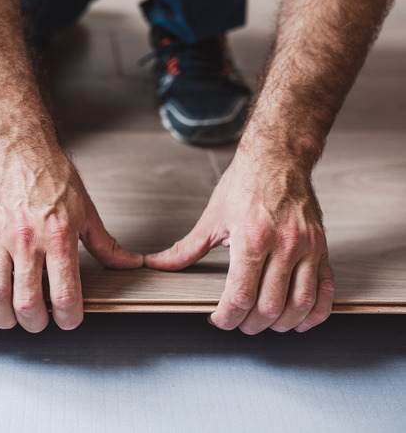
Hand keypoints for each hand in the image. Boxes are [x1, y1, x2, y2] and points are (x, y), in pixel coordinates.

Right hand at [0, 149, 143, 331]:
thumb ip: (105, 245)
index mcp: (58, 235)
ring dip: (6, 319)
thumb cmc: (52, 178)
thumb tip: (130, 264)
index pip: (64, 293)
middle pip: (27, 302)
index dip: (68, 318)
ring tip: (14, 320)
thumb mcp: (86, 211)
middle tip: (40, 322)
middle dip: (36, 323)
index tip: (69, 320)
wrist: (20, 152)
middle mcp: (26, 239)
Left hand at [145, 152, 334, 333]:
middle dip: (250, 324)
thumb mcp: (211, 218)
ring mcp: (308, 247)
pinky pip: (326, 290)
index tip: (218, 320)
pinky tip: (298, 319)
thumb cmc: (245, 185)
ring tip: (264, 324)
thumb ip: (185, 248)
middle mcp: (284, 244)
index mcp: (252, 238)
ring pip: (300, 304)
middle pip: (269, 306)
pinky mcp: (323, 248)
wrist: (278, 159)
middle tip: (238, 323)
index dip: (227, 317)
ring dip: (281, 324)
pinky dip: (314, 313)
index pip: (241, 296)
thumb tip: (157, 263)